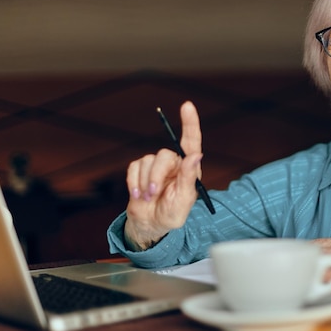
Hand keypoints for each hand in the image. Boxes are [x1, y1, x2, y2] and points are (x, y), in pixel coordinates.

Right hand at [124, 101, 203, 250]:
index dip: (190, 122)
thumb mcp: (183, 200)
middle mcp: (174, 163)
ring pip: (146, 161)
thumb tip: (196, 154)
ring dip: (144, 183)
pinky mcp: (139, 169)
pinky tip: (138, 196)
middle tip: (153, 194)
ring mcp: (156, 165)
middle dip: (156, 176)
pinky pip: (133, 168)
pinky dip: (133, 183)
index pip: (191, 141)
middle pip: (163, 155)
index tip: (187, 105)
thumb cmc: (172, 214)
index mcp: (190, 168)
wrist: (151, 224)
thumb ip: (189, 177)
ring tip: (148, 198)